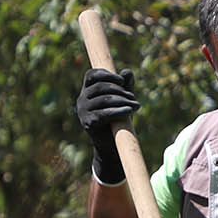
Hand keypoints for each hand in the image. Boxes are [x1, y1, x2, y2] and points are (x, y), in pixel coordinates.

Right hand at [76, 68, 138, 182]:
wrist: (112, 146)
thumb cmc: (117, 120)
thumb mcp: (123, 100)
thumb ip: (125, 86)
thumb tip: (127, 71)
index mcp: (87, 91)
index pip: (92, 75)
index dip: (106, 74)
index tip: (122, 81)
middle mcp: (82, 99)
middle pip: (100, 87)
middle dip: (119, 90)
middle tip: (133, 97)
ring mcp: (83, 112)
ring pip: (103, 99)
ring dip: (122, 100)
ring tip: (136, 105)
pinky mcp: (88, 123)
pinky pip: (103, 114)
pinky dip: (118, 111)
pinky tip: (129, 110)